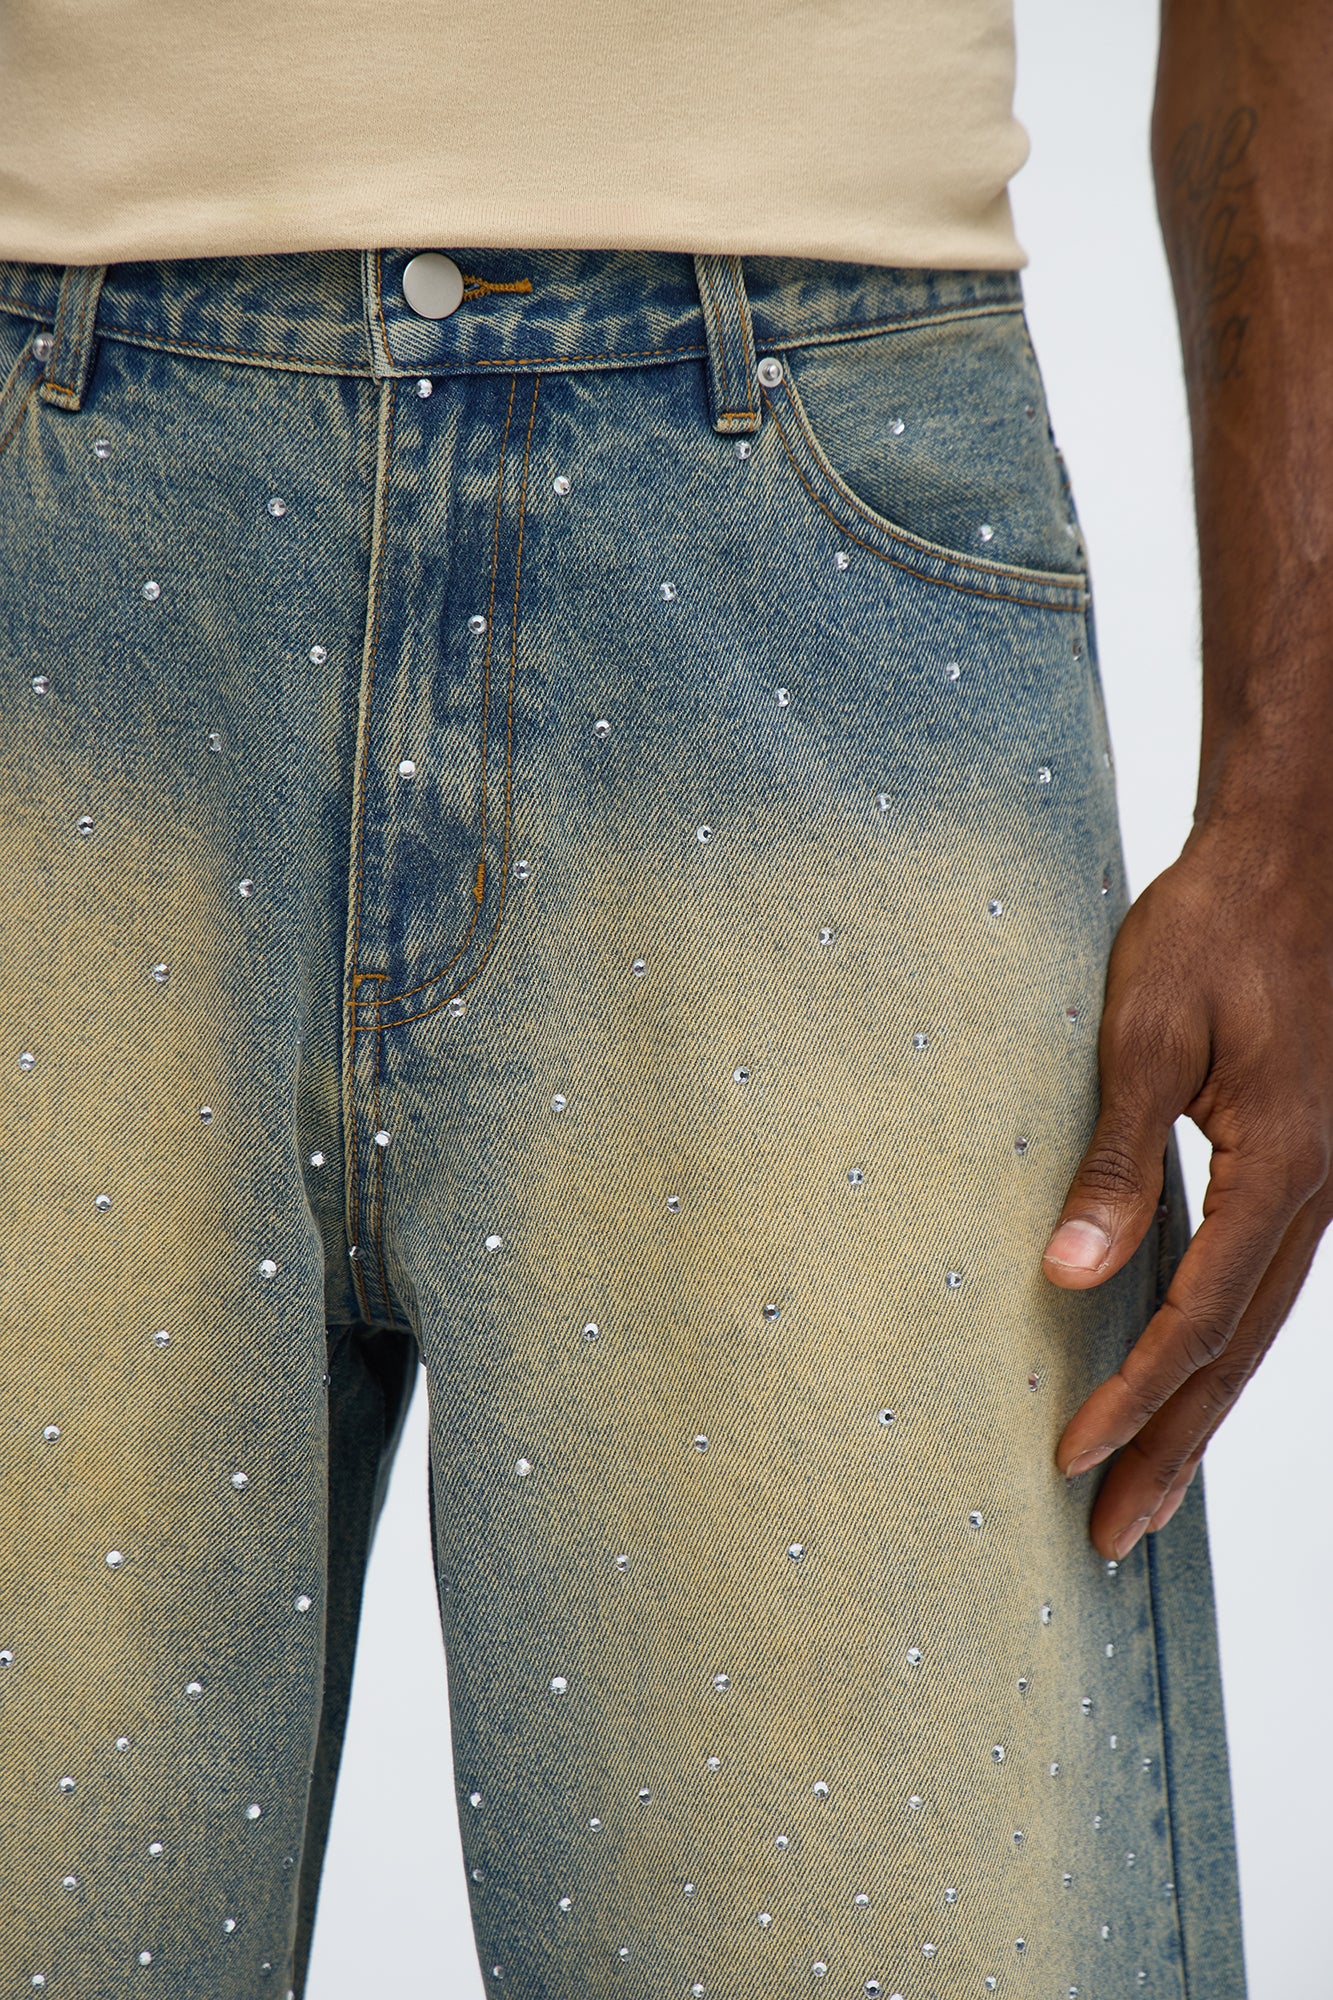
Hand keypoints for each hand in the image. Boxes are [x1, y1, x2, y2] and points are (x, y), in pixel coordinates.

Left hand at [1043, 812, 1332, 1558]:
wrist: (1298, 853)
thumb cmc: (1218, 924)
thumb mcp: (1150, 1032)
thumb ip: (1117, 1159)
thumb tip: (1071, 1275)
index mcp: (1280, 1167)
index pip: (1194, 1319)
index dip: (1131, 1397)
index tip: (1067, 1458)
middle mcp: (1315, 1193)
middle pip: (1239, 1354)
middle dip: (1174, 1450)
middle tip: (1115, 1538)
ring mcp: (1321, 1183)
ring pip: (1260, 1329)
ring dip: (1201, 1414)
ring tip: (1149, 1491)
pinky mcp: (1305, 1162)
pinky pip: (1266, 1282)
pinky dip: (1223, 1347)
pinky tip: (1186, 1376)